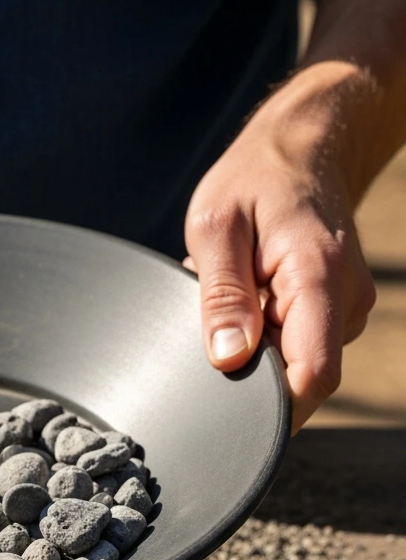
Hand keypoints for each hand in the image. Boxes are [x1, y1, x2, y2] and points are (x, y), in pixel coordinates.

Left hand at [184, 75, 375, 433]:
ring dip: (254, 347)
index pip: (310, 376)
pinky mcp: (334, 311)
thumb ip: (221, 296)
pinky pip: (294, 344)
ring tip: (233, 295)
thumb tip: (227, 358)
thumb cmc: (254, 180)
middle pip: (300, 379)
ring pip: (294, 363)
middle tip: (215, 323)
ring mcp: (344, 308)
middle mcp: (344, 300)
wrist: (302, 149)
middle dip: (250, 373)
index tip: (230, 411)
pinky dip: (263, 332)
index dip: (273, 410)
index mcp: (317, 278)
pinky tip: (247, 296)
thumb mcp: (216, 228)